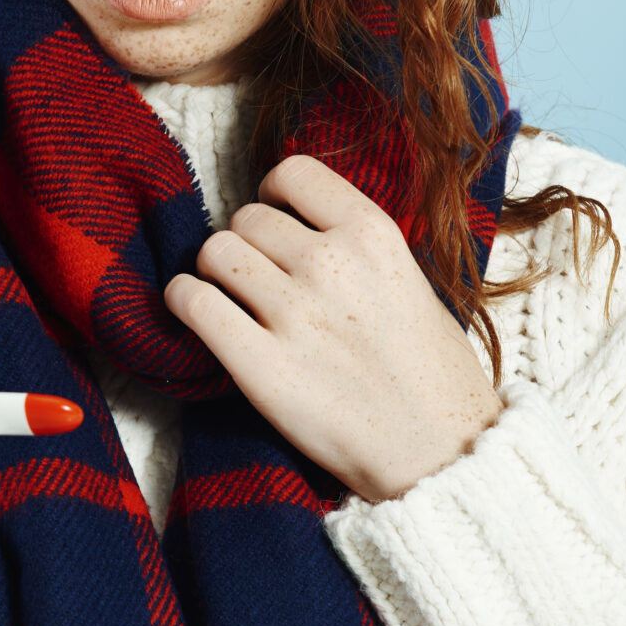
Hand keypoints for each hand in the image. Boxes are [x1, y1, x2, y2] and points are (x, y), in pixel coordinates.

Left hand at [162, 157, 500, 503]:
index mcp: (374, 235)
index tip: (274, 217)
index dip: (272, 194)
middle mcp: (331, 263)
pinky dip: (183, 301)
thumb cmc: (433, 374)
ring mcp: (293, 314)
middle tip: (257, 277)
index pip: (293, 172)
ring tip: (230, 298)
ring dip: (214, 272)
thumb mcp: (410, 282)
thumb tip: (298, 229)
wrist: (442, 452)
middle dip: (245, 243)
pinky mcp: (259, 366)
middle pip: (246, 217)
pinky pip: (192, 301)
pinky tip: (196, 314)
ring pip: (214, 251)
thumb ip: (356, 248)